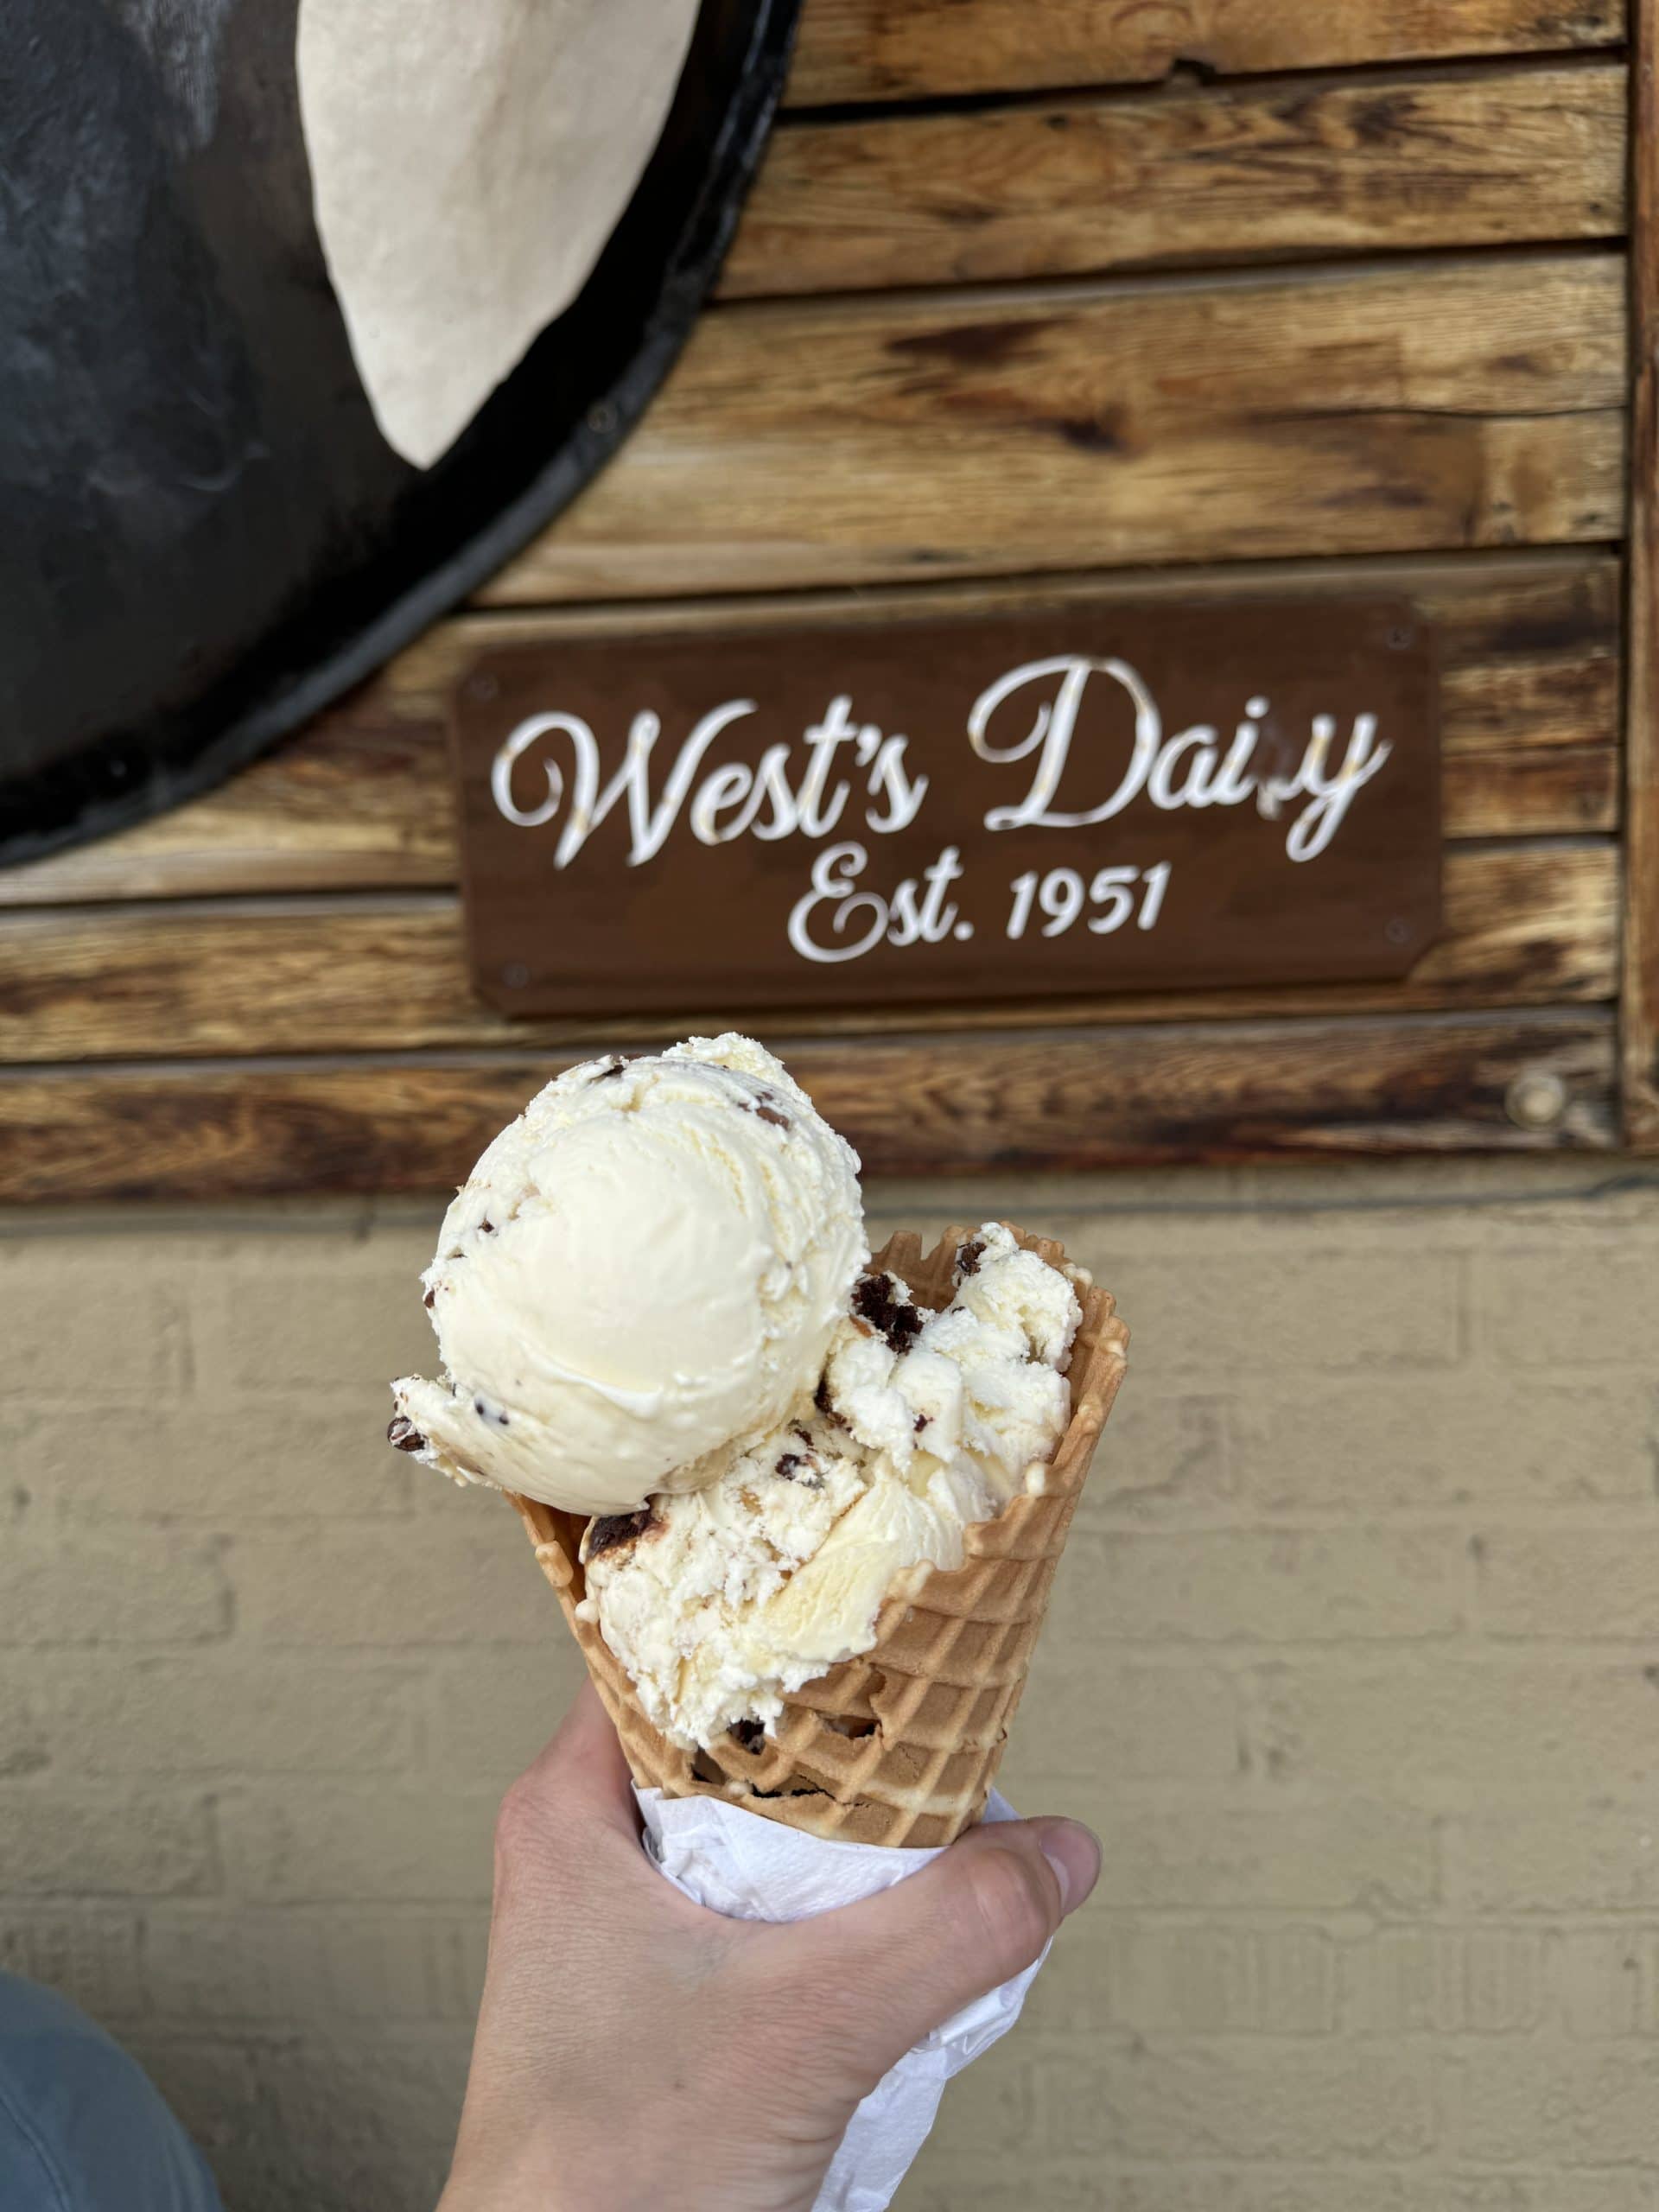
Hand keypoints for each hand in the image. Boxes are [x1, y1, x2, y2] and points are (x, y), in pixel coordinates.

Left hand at [438, 1683, 1099, 2211]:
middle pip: (738, 1748)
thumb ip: (947, 1932)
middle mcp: (592, 1860)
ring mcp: (633, 1939)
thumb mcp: (807, 2027)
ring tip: (939, 1812)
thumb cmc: (605, 2179)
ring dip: (853, 1843)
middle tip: (934, 1702)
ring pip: (764, 1843)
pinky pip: (776, 1926)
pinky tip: (907, 1927)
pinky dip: (845, 1922)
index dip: (771, 1618)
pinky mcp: (675, 2010)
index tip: (865, 1592)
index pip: (670, 1654)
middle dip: (843, 1740)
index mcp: (568, 1814)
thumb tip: (1057, 1856)